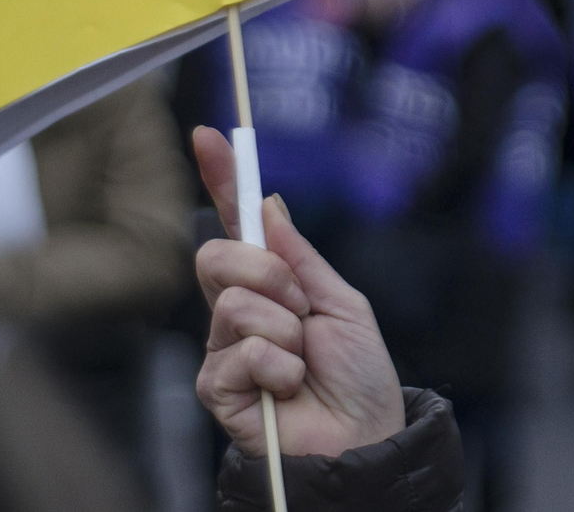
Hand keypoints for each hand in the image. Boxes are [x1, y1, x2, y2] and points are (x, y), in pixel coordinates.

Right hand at [191, 125, 404, 459]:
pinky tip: (290, 386)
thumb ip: (300, 256)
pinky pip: (236, 352)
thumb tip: (266, 202)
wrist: (363, 436)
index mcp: (271, 282)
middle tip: (301, 307)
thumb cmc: (359, 376)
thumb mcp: (342, 301)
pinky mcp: (218, 388)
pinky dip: (278, 366)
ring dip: (283, 327)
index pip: (235, 222)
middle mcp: (239, 310)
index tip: (210, 136)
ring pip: (231, 303)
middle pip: (218, 254)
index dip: (221, 179)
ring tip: (303, 358)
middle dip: (267, 273)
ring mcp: (224, 348)